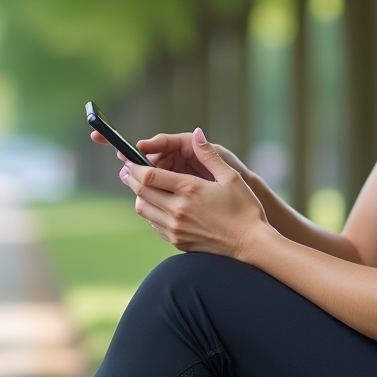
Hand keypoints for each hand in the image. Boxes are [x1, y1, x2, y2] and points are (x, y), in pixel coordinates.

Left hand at [119, 128, 268, 259]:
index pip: (149, 175)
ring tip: (140, 187)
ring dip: (138, 196)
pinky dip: (149, 212)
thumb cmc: (244, 208)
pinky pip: (153, 224)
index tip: (131, 160)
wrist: (250, 243)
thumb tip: (197, 133)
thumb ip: (209, 155)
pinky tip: (156, 205)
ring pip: (143, 209)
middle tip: (126, 170)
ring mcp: (176, 227)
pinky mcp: (177, 241)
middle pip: (141, 191)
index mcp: (189, 190)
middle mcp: (178, 209)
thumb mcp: (231, 177)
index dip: (135, 166)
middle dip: (131, 178)